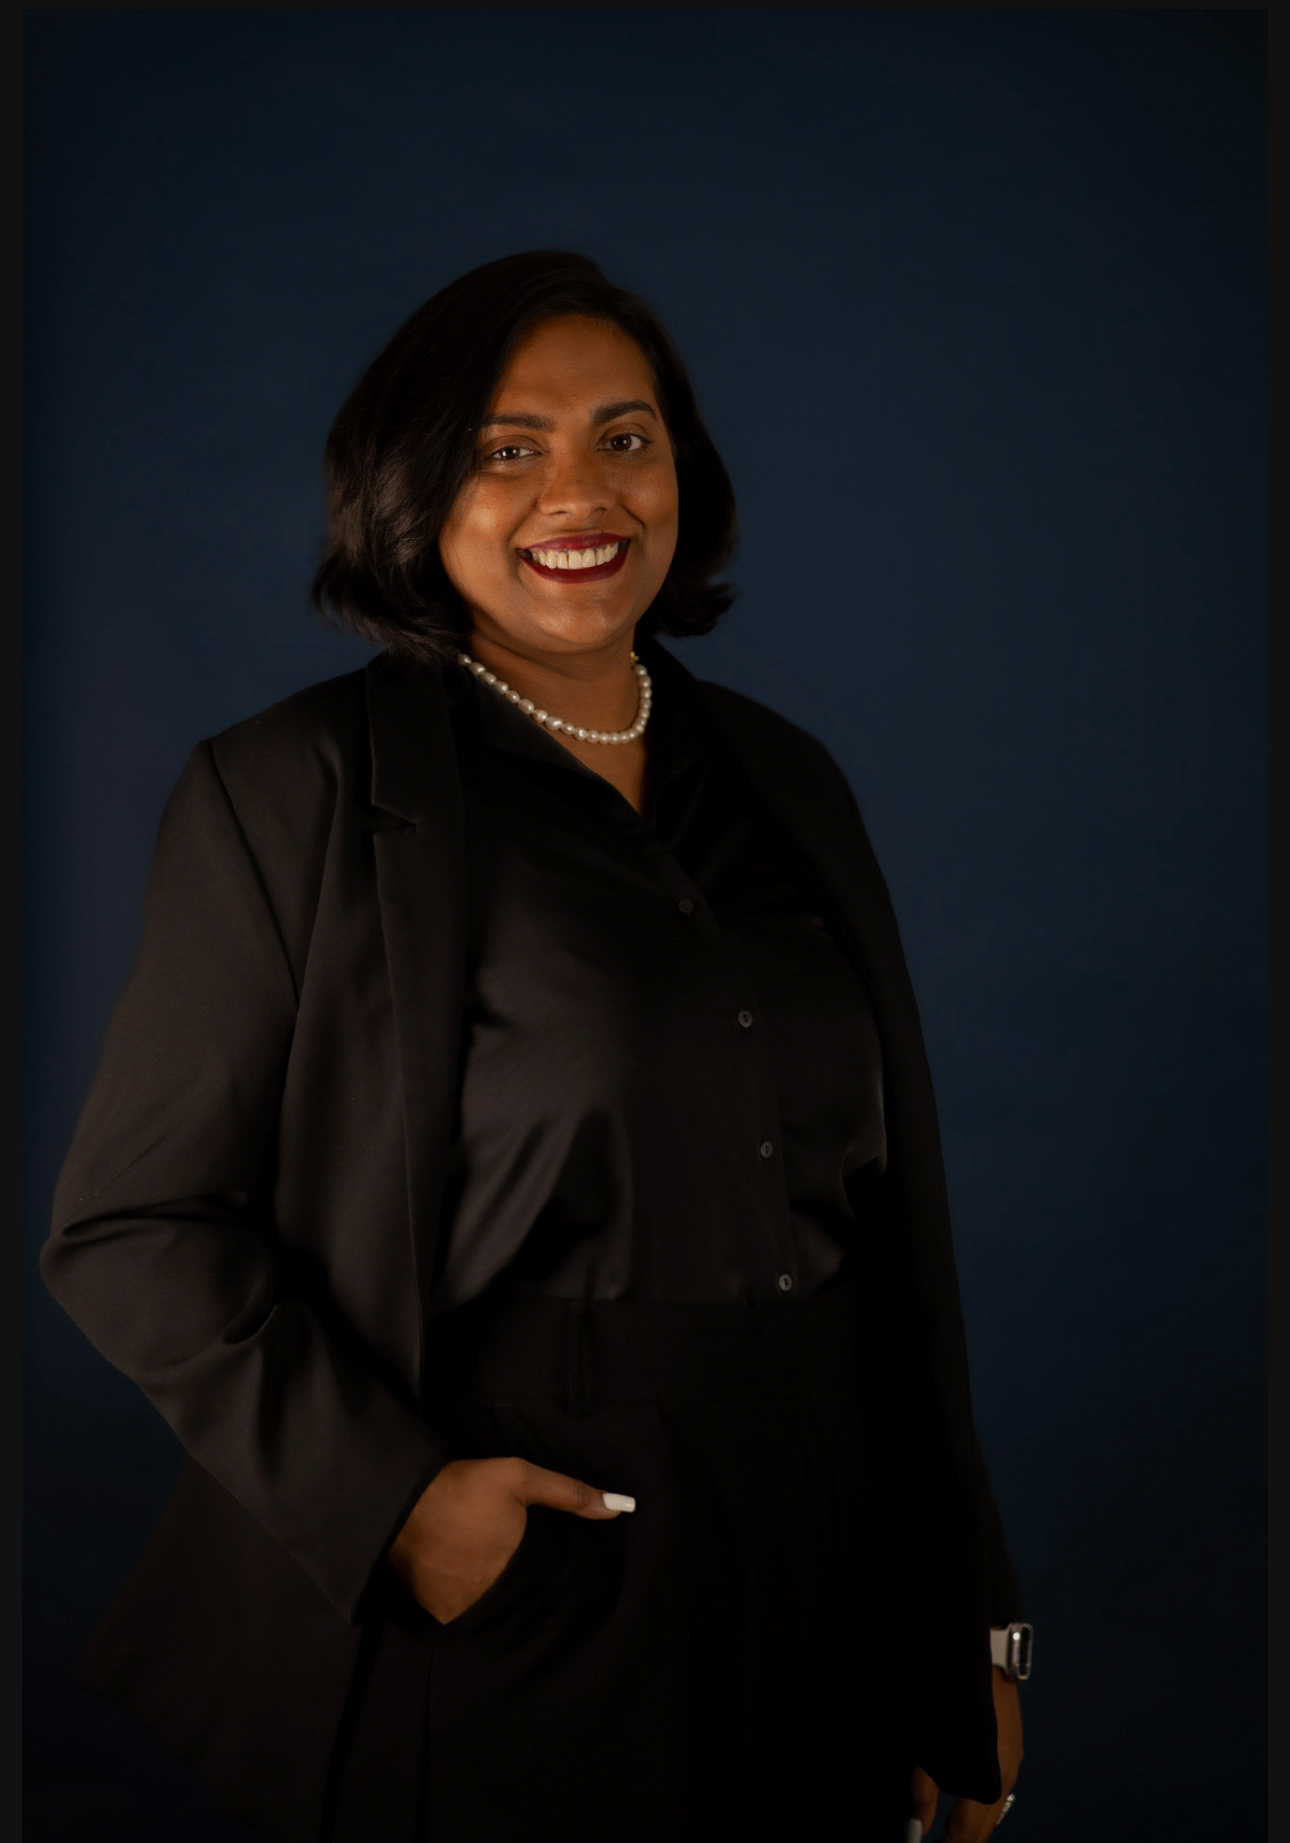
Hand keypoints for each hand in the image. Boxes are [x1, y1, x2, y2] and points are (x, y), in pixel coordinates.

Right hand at [387, 1455, 629, 1623]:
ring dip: (499, 1597)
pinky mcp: (439, 1612)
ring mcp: (463, 1609)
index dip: (556, 1580)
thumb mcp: (520, 1478)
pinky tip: (473, 1580)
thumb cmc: (464, 1487)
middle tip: (522, 1569)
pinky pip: (466, 1614)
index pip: (551, 1588)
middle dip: (528, 1589)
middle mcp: (491, 1598)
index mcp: (516, 1569)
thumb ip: (569, 1494)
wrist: (401, 1500)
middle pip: (523, 1602)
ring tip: (497, 1574)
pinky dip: (473, 1600)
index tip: (560, 1572)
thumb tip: (621, 1507)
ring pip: (495, 1610)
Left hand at [909, 1668, 1022, 1839]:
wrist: (981, 1643)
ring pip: (993, 1806)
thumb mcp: (924, 1743)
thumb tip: (918, 1826)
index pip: (968, 1834)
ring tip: (945, 1827)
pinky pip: (997, 1782)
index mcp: (988, 1779)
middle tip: (934, 1841)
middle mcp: (1007, 1773)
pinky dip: (979, 1797)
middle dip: (960, 1838)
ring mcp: (1013, 1755)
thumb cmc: (948, 1692)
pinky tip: (961, 1794)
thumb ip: (922, 1789)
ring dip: (971, 1820)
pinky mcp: (1011, 1740)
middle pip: (985, 1826)